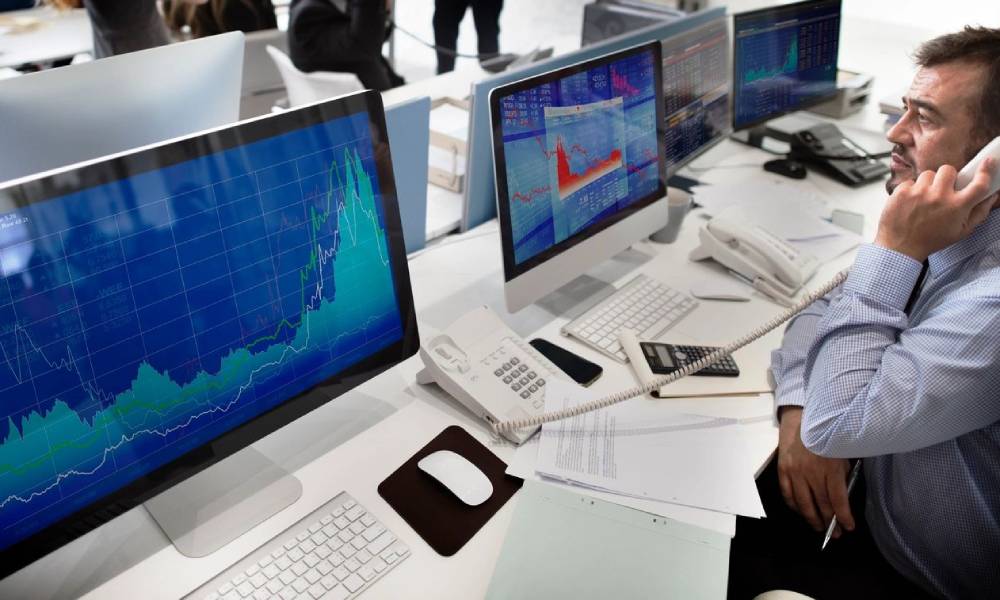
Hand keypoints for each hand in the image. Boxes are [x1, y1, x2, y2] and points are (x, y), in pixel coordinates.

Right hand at [777, 407, 853, 535]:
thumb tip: (842, 497)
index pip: (838, 499)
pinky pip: (787, 494)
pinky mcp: (783, 470)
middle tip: (836, 534)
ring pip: (803, 503)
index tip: (848, 527)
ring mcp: (795, 472)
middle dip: (830, 521)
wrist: (801, 419)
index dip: (843, 516)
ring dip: (812, 518)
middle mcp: (811, 472)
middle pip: (821, 504)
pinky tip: (801, 512)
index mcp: (830, 468)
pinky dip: (794, 506)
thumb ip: (842, 474)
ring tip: (818, 527)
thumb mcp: (840, 452)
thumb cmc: (826, 436)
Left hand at [875, 158, 997, 260]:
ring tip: (925, 199)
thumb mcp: (962, 231)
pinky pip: (910, 181)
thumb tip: (992, 195)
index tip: (988, 162)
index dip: (986, 170)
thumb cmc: (932, 240)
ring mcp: (919, 193)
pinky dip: (911, 190)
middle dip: (947, 177)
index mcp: (958, 207)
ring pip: (929, 173)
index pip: (979, 183)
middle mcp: (940, 197)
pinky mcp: (902, 192)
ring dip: (928, 183)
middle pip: (949, 169)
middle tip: (942, 189)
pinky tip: (911, 203)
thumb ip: (980, 212)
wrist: (901, 248)